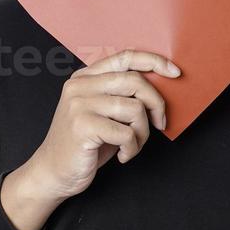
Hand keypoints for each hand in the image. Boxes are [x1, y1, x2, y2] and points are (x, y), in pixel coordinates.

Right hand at [0, 49, 178, 229]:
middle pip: (134, 81)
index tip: (175, 73)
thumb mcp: (101, 112)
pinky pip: (126, 132)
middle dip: (156, 104)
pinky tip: (122, 155)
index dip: (153, 61)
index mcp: (85, 77)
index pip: (125, 57)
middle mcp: (80, 86)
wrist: (54, 173)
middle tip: (159, 123)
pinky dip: (132, 148)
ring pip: (134, 108)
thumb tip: (161, 85)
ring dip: (143, 132)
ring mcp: (79, 105)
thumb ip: (120, 94)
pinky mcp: (82, 126)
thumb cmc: (85, 143)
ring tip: (132, 145)